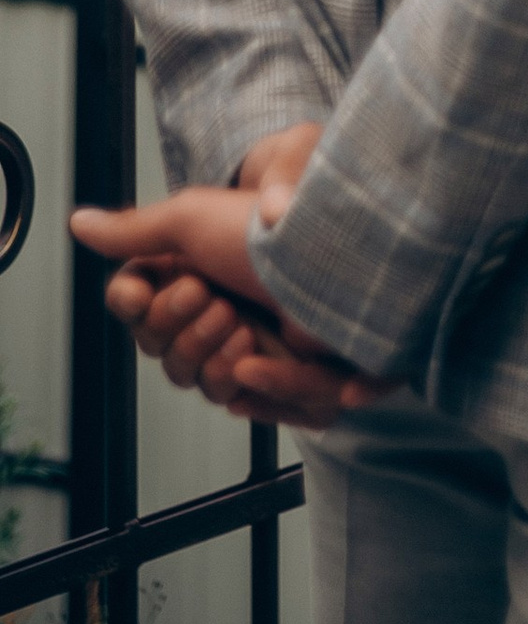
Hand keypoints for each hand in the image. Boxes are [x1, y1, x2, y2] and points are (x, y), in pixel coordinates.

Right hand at [73, 128, 378, 428]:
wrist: (350, 253)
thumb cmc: (275, 232)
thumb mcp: (196, 217)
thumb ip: (137, 229)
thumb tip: (80, 222)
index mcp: (196, 275)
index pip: (140, 317)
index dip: (142, 311)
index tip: (143, 292)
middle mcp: (223, 311)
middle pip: (168, 357)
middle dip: (182, 332)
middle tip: (210, 298)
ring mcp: (260, 345)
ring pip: (207, 384)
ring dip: (216, 358)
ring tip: (242, 327)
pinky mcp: (300, 377)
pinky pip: (265, 406)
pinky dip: (265, 387)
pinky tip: (260, 363)